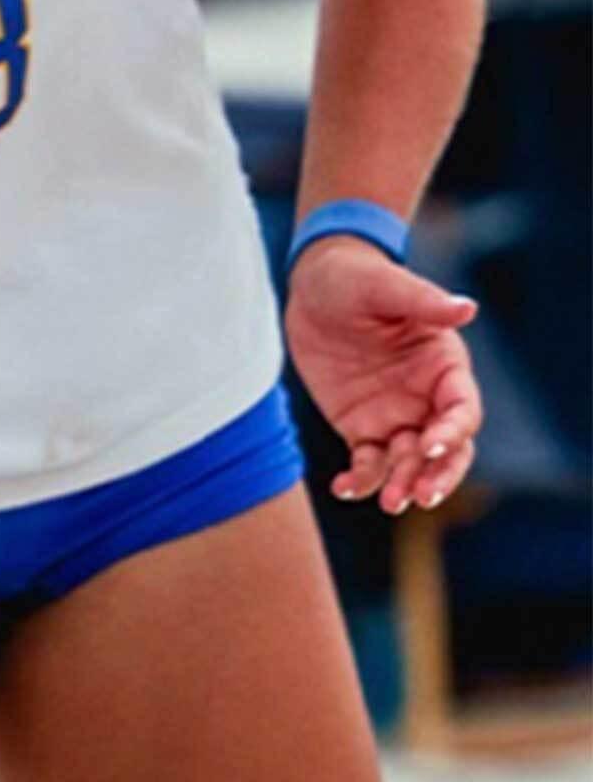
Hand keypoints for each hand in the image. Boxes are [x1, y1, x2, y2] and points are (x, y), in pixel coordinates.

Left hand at [285, 235, 480, 513]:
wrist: (314, 286)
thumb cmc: (357, 278)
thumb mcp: (385, 286)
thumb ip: (423, 302)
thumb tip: (466, 308)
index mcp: (445, 367)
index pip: (462, 409)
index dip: (453, 430)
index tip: (431, 443)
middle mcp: (426, 397)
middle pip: (448, 448)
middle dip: (439, 474)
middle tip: (421, 497)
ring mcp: (395, 414)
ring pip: (410, 462)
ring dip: (404, 484)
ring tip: (390, 503)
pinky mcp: (360, 425)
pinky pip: (368, 462)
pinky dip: (361, 479)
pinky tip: (344, 489)